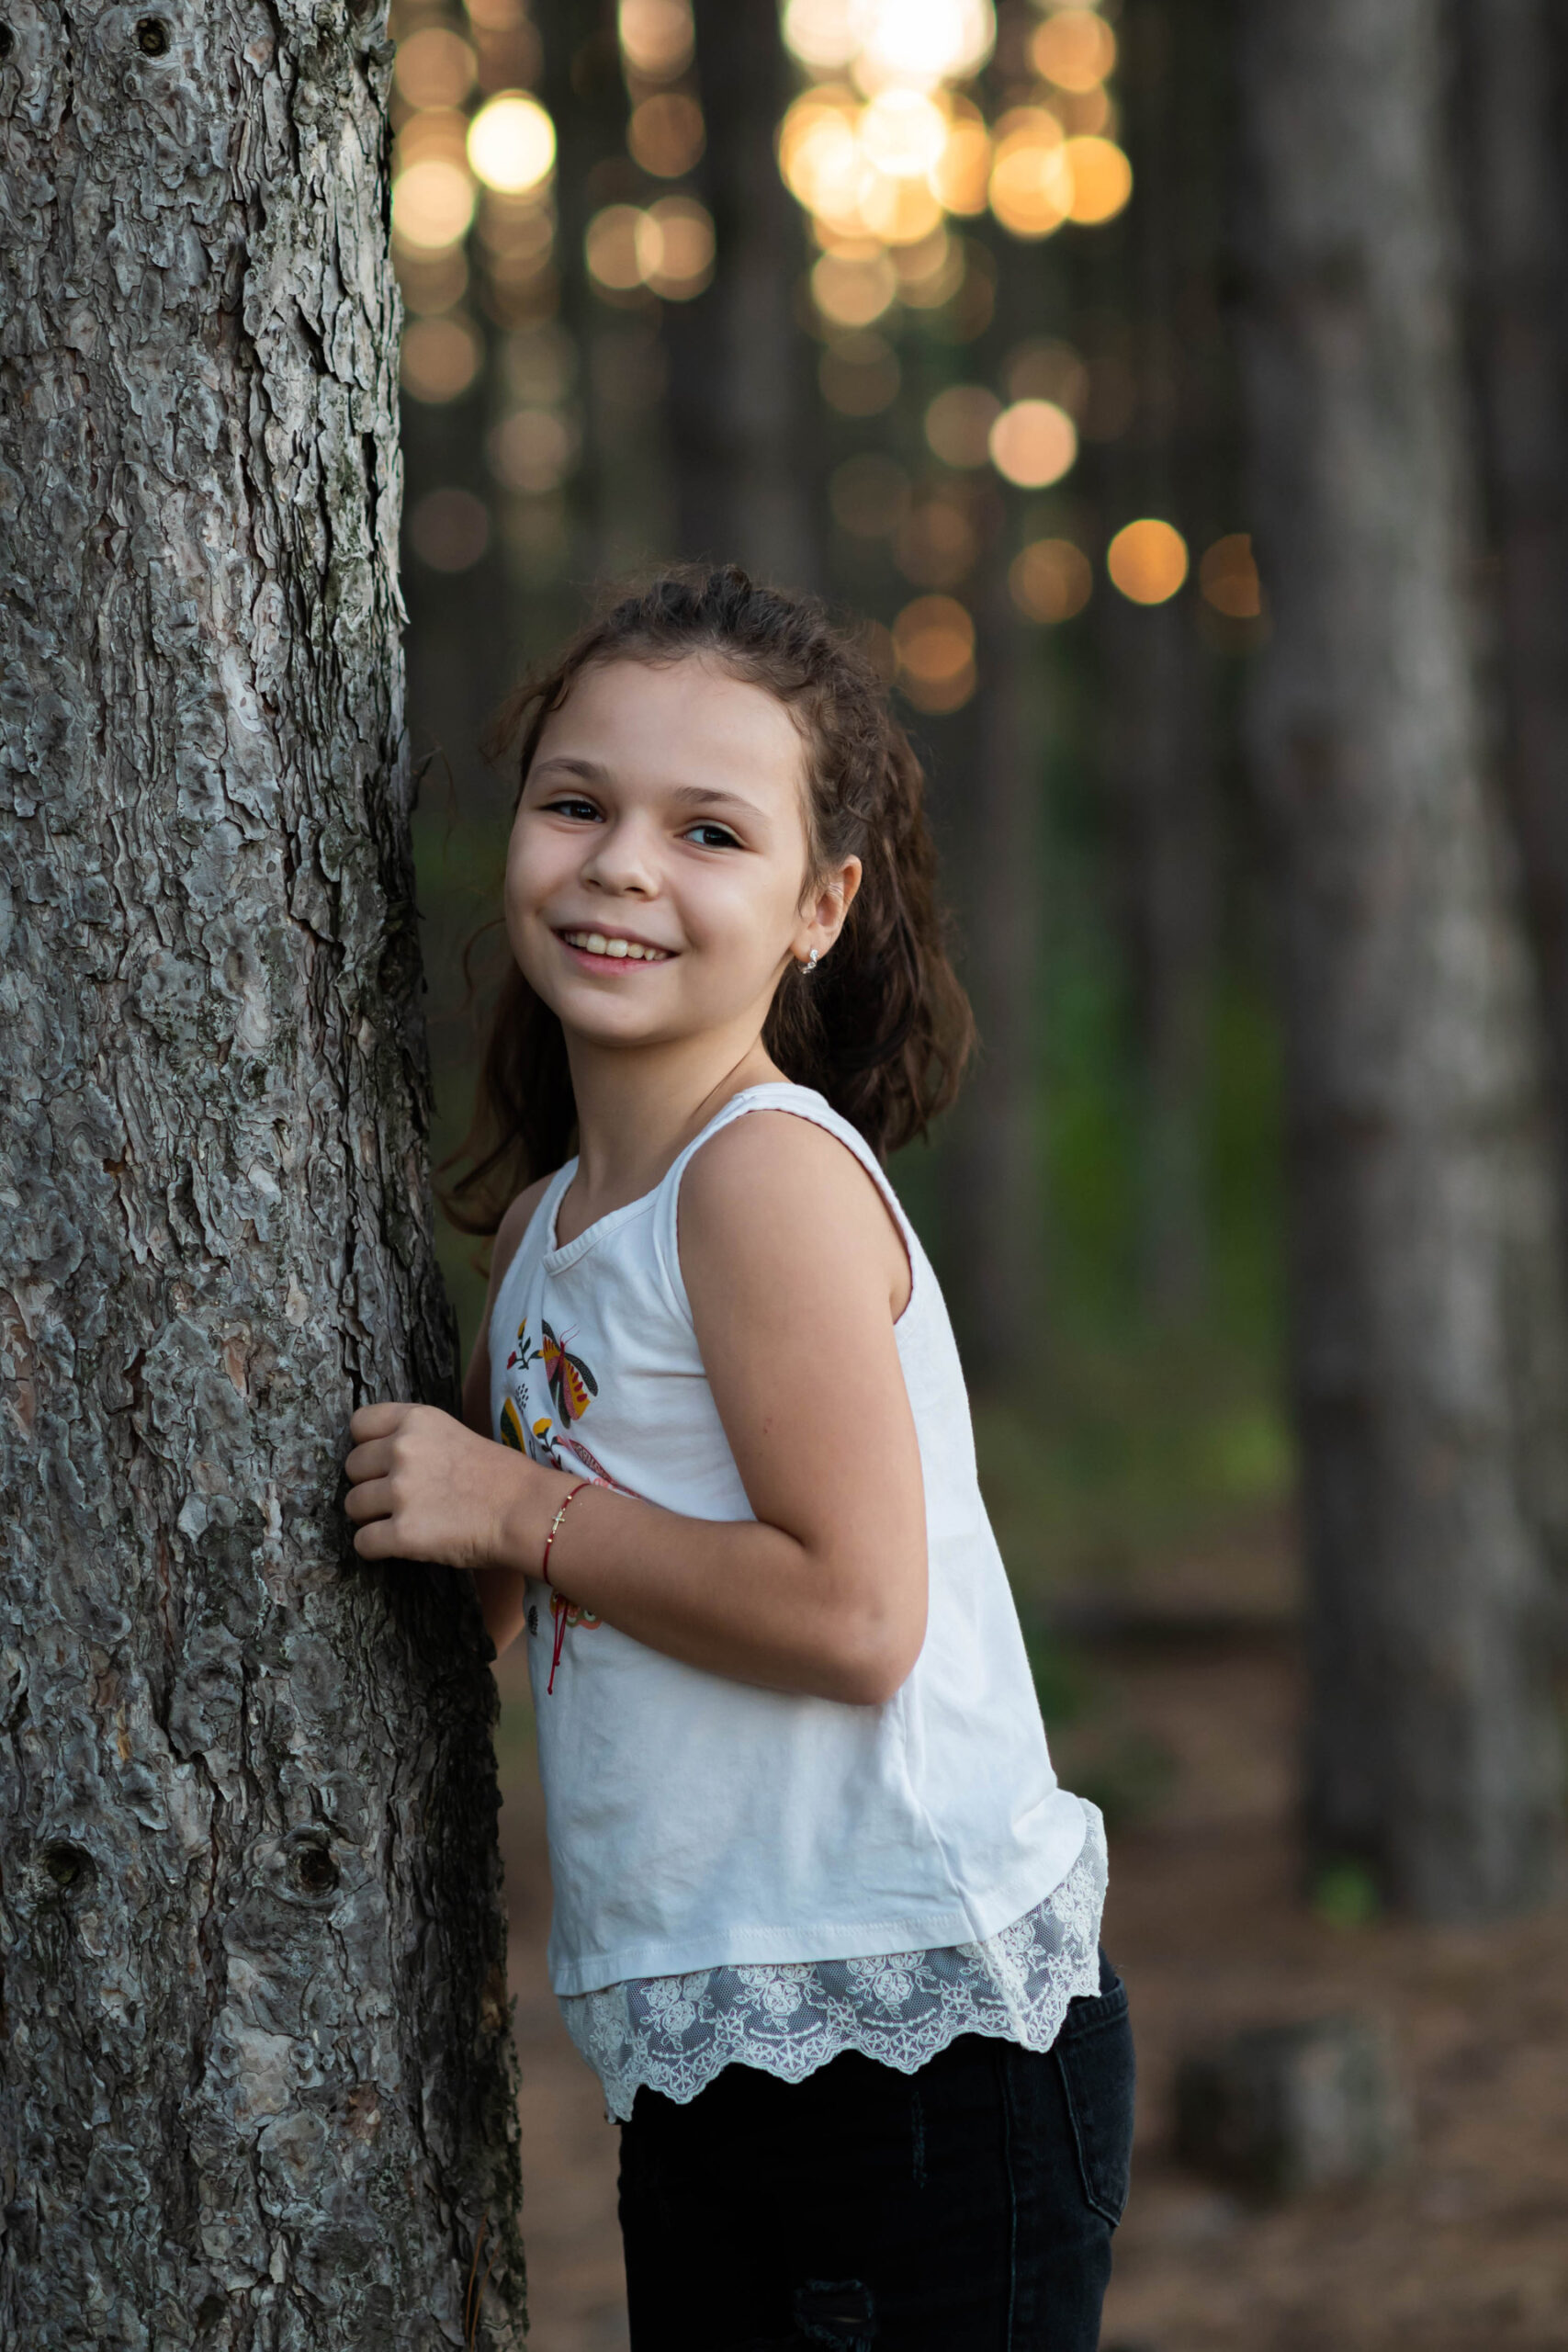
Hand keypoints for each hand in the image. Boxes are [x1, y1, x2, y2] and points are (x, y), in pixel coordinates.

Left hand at [344, 1401, 532, 1569]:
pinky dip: (375, 1548)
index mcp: (417, 1420)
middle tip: (397, 1497)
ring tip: (400, 1521)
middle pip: (352, 1467)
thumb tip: (382, 1458)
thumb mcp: (455, 1435)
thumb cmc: (501, 1476)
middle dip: (369, 1483)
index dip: (367, 1445)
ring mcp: (400, 1492)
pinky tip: (397, 1545)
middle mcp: (402, 1449)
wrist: (528, 1511)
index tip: (382, 1461)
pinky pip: (362, 1543)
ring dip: (371, 1517)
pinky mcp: (403, 1533)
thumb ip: (417, 1440)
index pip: (359, 1424)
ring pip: (352, 1506)